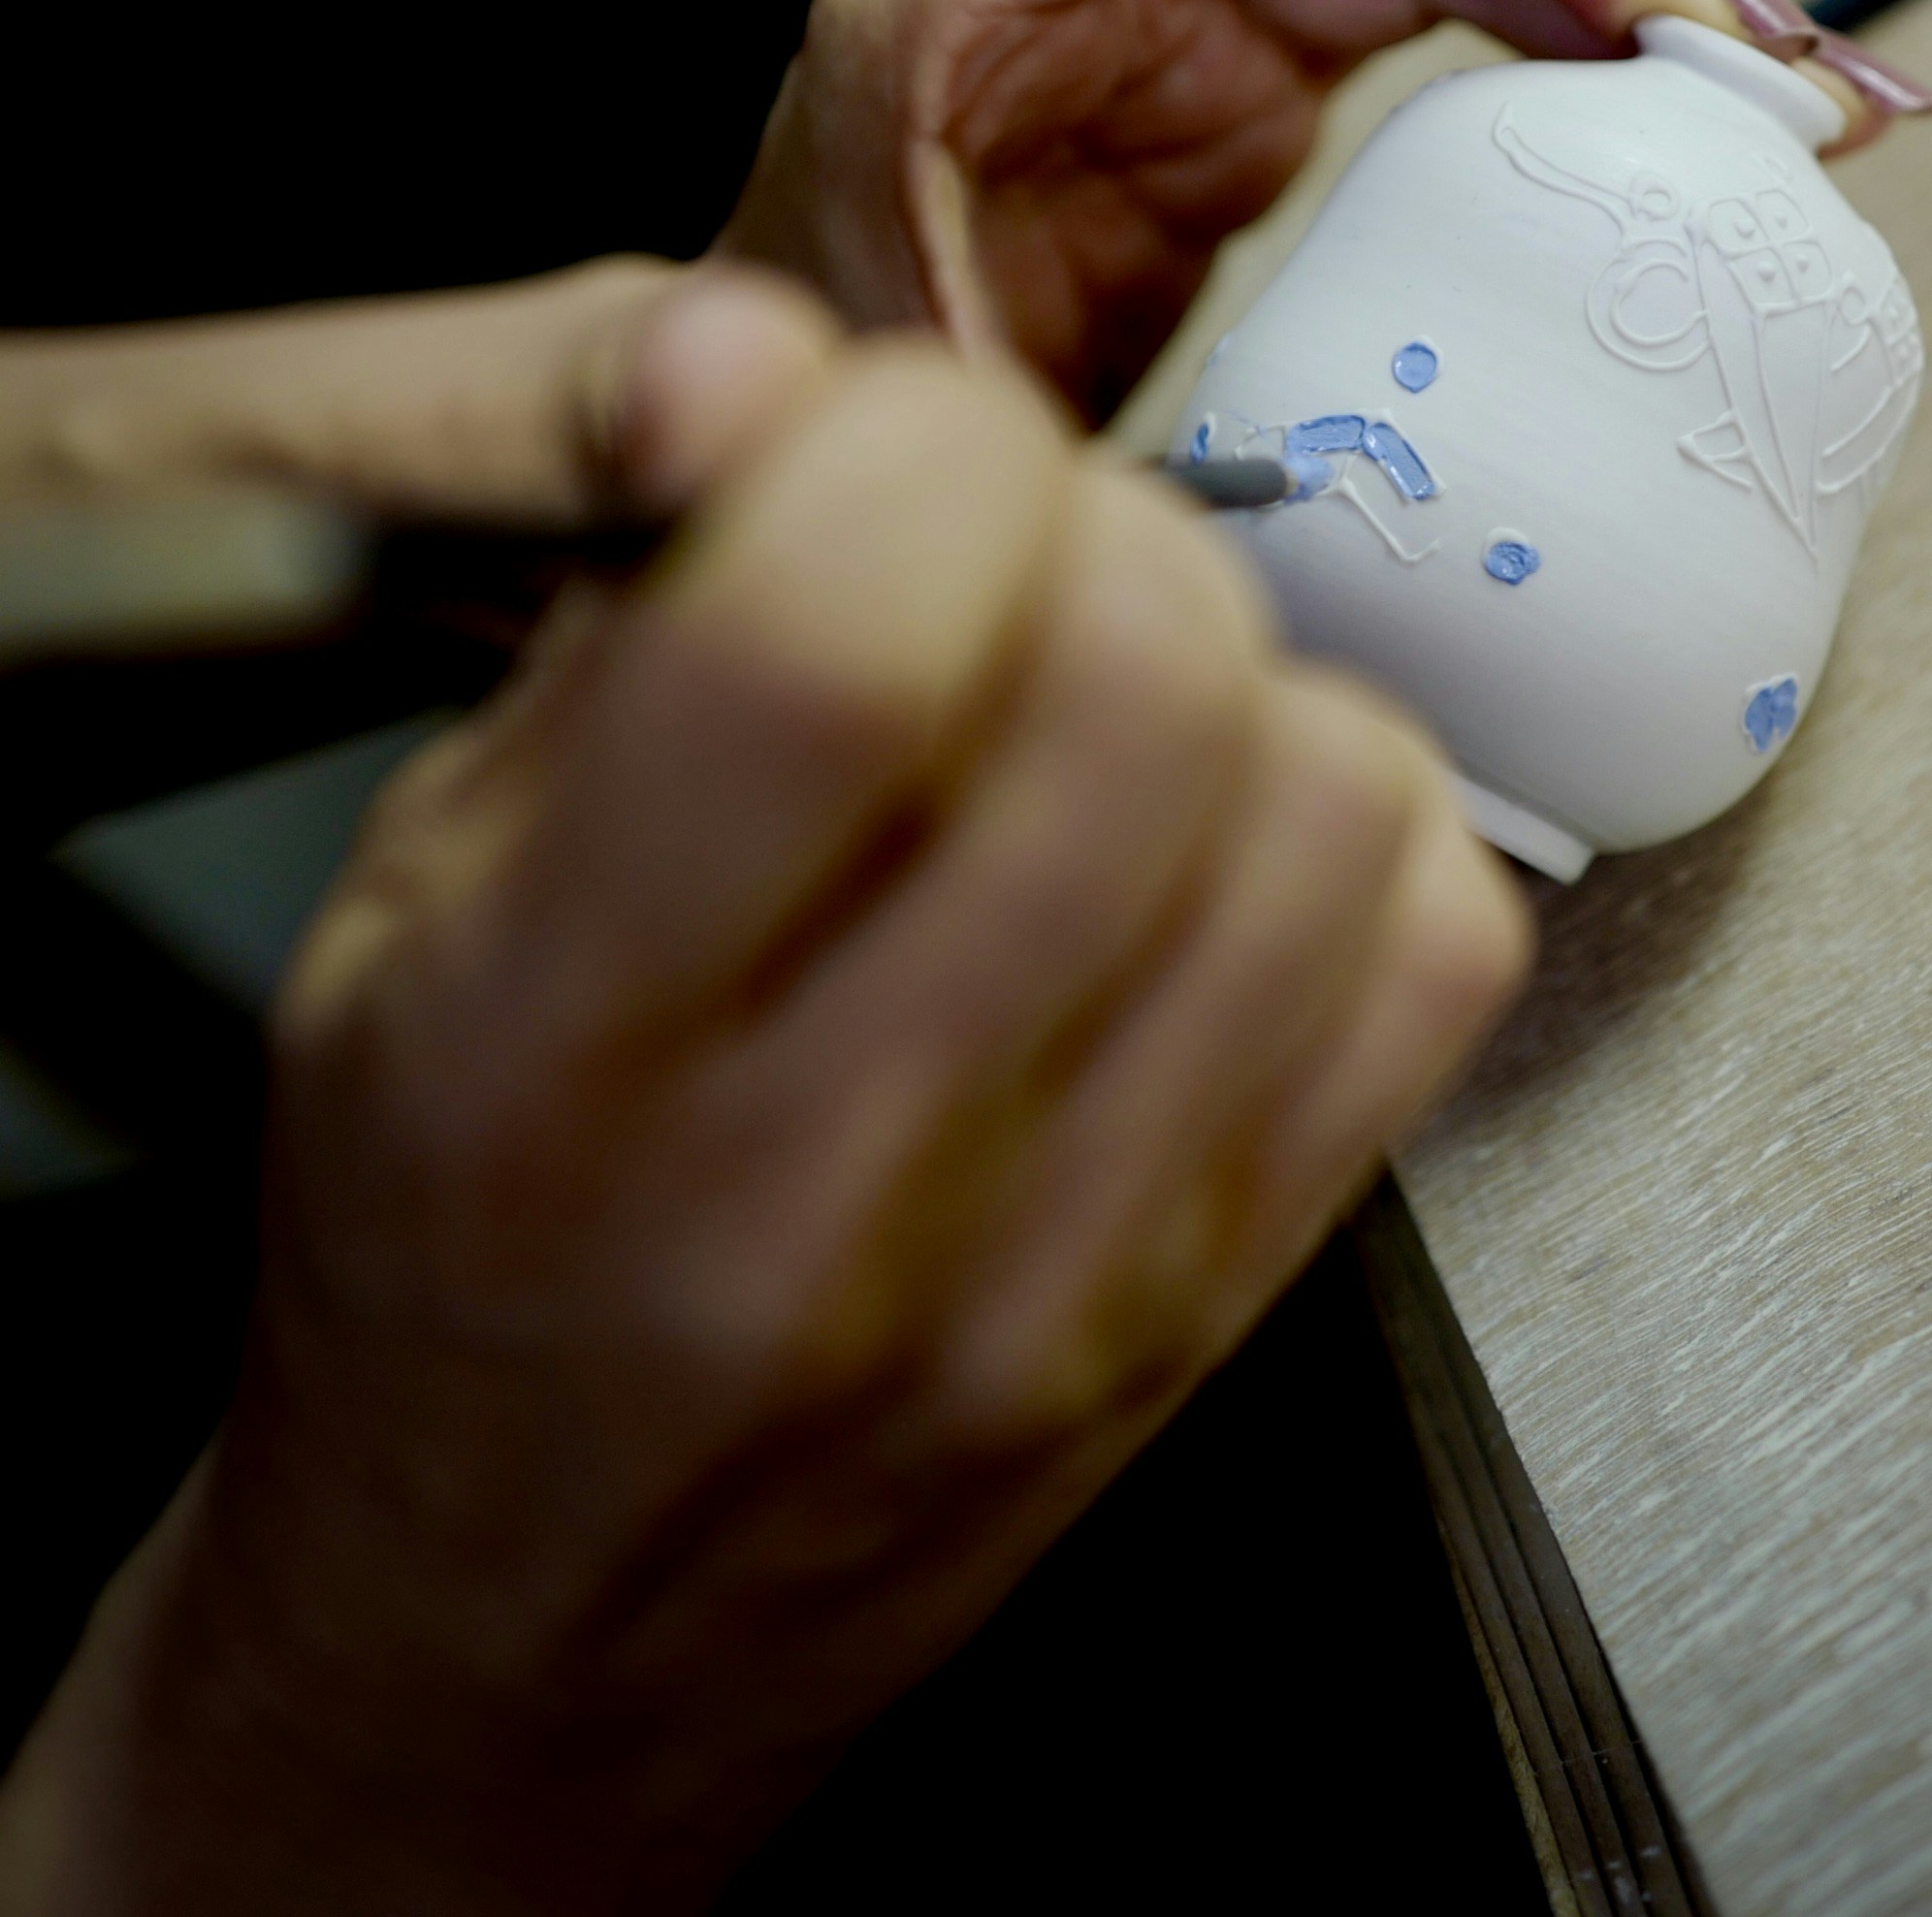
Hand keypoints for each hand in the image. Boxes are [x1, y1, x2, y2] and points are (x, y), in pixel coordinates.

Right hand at [0, 289, 1528, 1912]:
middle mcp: (838, 1174)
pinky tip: (1206, 854)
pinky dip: (1354, 826)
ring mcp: (1076, 1257)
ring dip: (1232, 669)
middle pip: (1145, 677)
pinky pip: (1440, 942)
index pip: (843, 630)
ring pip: (1331, 786)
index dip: (903, 447)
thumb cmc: (455, 1257)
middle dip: (1089, 531)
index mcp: (566, 1045)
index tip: (873, 448)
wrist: (514, 1652)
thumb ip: (617, 624)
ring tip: (1095, 717)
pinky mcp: (1229, 1297)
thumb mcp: (411, 911)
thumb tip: (781, 359)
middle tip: (999, 571)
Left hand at [723, 0, 1931, 419]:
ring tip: (1777, 88)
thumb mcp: (880, 424)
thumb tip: (1218, 517)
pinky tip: (1685, 111)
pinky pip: (1437, 19)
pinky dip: (1571, 52)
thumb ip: (1017, 425)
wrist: (755, 444)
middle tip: (1742, 46)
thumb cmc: (789, 412)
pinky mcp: (1248, 84)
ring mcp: (1182, 9)